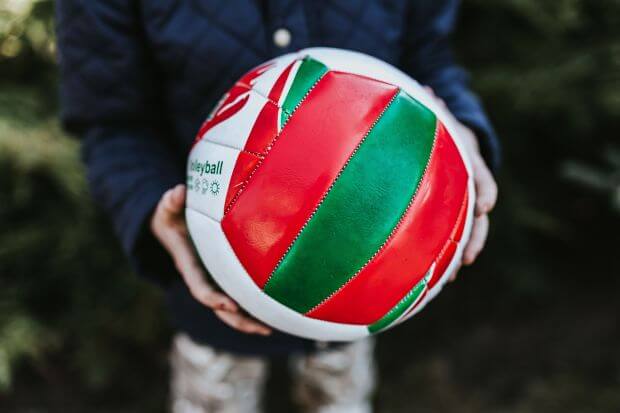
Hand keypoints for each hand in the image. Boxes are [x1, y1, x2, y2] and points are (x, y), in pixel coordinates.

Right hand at [150, 184, 271, 334]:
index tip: (229, 304)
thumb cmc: (172, 215)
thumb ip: (171, 201)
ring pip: (231, 308)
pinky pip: (240, 296)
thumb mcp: (168, 208)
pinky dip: (254, 307)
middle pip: (219, 308)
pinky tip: (275, 312)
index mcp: (189, 266)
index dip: (213, 298)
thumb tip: (178, 191)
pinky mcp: (226, 278)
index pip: (200, 287)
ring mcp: (215, 281)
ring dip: (250, 320)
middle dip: (239, 320)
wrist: (171, 226)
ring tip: (273, 328)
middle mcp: (203, 278)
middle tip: (262, 328)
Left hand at [424, 88, 497, 279]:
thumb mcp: (437, 115)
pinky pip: (454, 231)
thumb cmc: (438, 124)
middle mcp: (471, 181)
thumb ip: (433, 108)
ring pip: (470, 227)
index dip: (485, 191)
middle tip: (469, 256)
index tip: (485, 206)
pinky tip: (438, 271)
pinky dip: (448, 249)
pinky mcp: (454, 208)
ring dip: (464, 248)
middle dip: (477, 234)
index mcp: (469, 158)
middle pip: (480, 212)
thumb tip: (423, 88)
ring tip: (455, 272)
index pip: (483, 175)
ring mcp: (464, 197)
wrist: (449, 133)